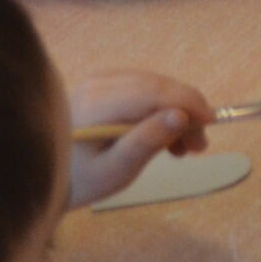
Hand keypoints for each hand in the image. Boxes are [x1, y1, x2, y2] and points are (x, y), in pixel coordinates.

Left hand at [65, 70, 214, 208]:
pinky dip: (161, 110)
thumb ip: (147, 142)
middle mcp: (97, 83)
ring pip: (154, 87)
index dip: (186, 102)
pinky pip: (144, 90)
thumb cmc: (82, 180)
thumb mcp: (116, 171)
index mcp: (96, 104)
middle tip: (201, 143)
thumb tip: (181, 115)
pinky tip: (169, 134)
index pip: (151, 92)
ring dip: (176, 112)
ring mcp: (100, 81)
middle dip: (186, 111)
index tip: (210, 122)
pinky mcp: (105, 85)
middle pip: (156, 86)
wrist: (51, 177)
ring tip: (185, 147)